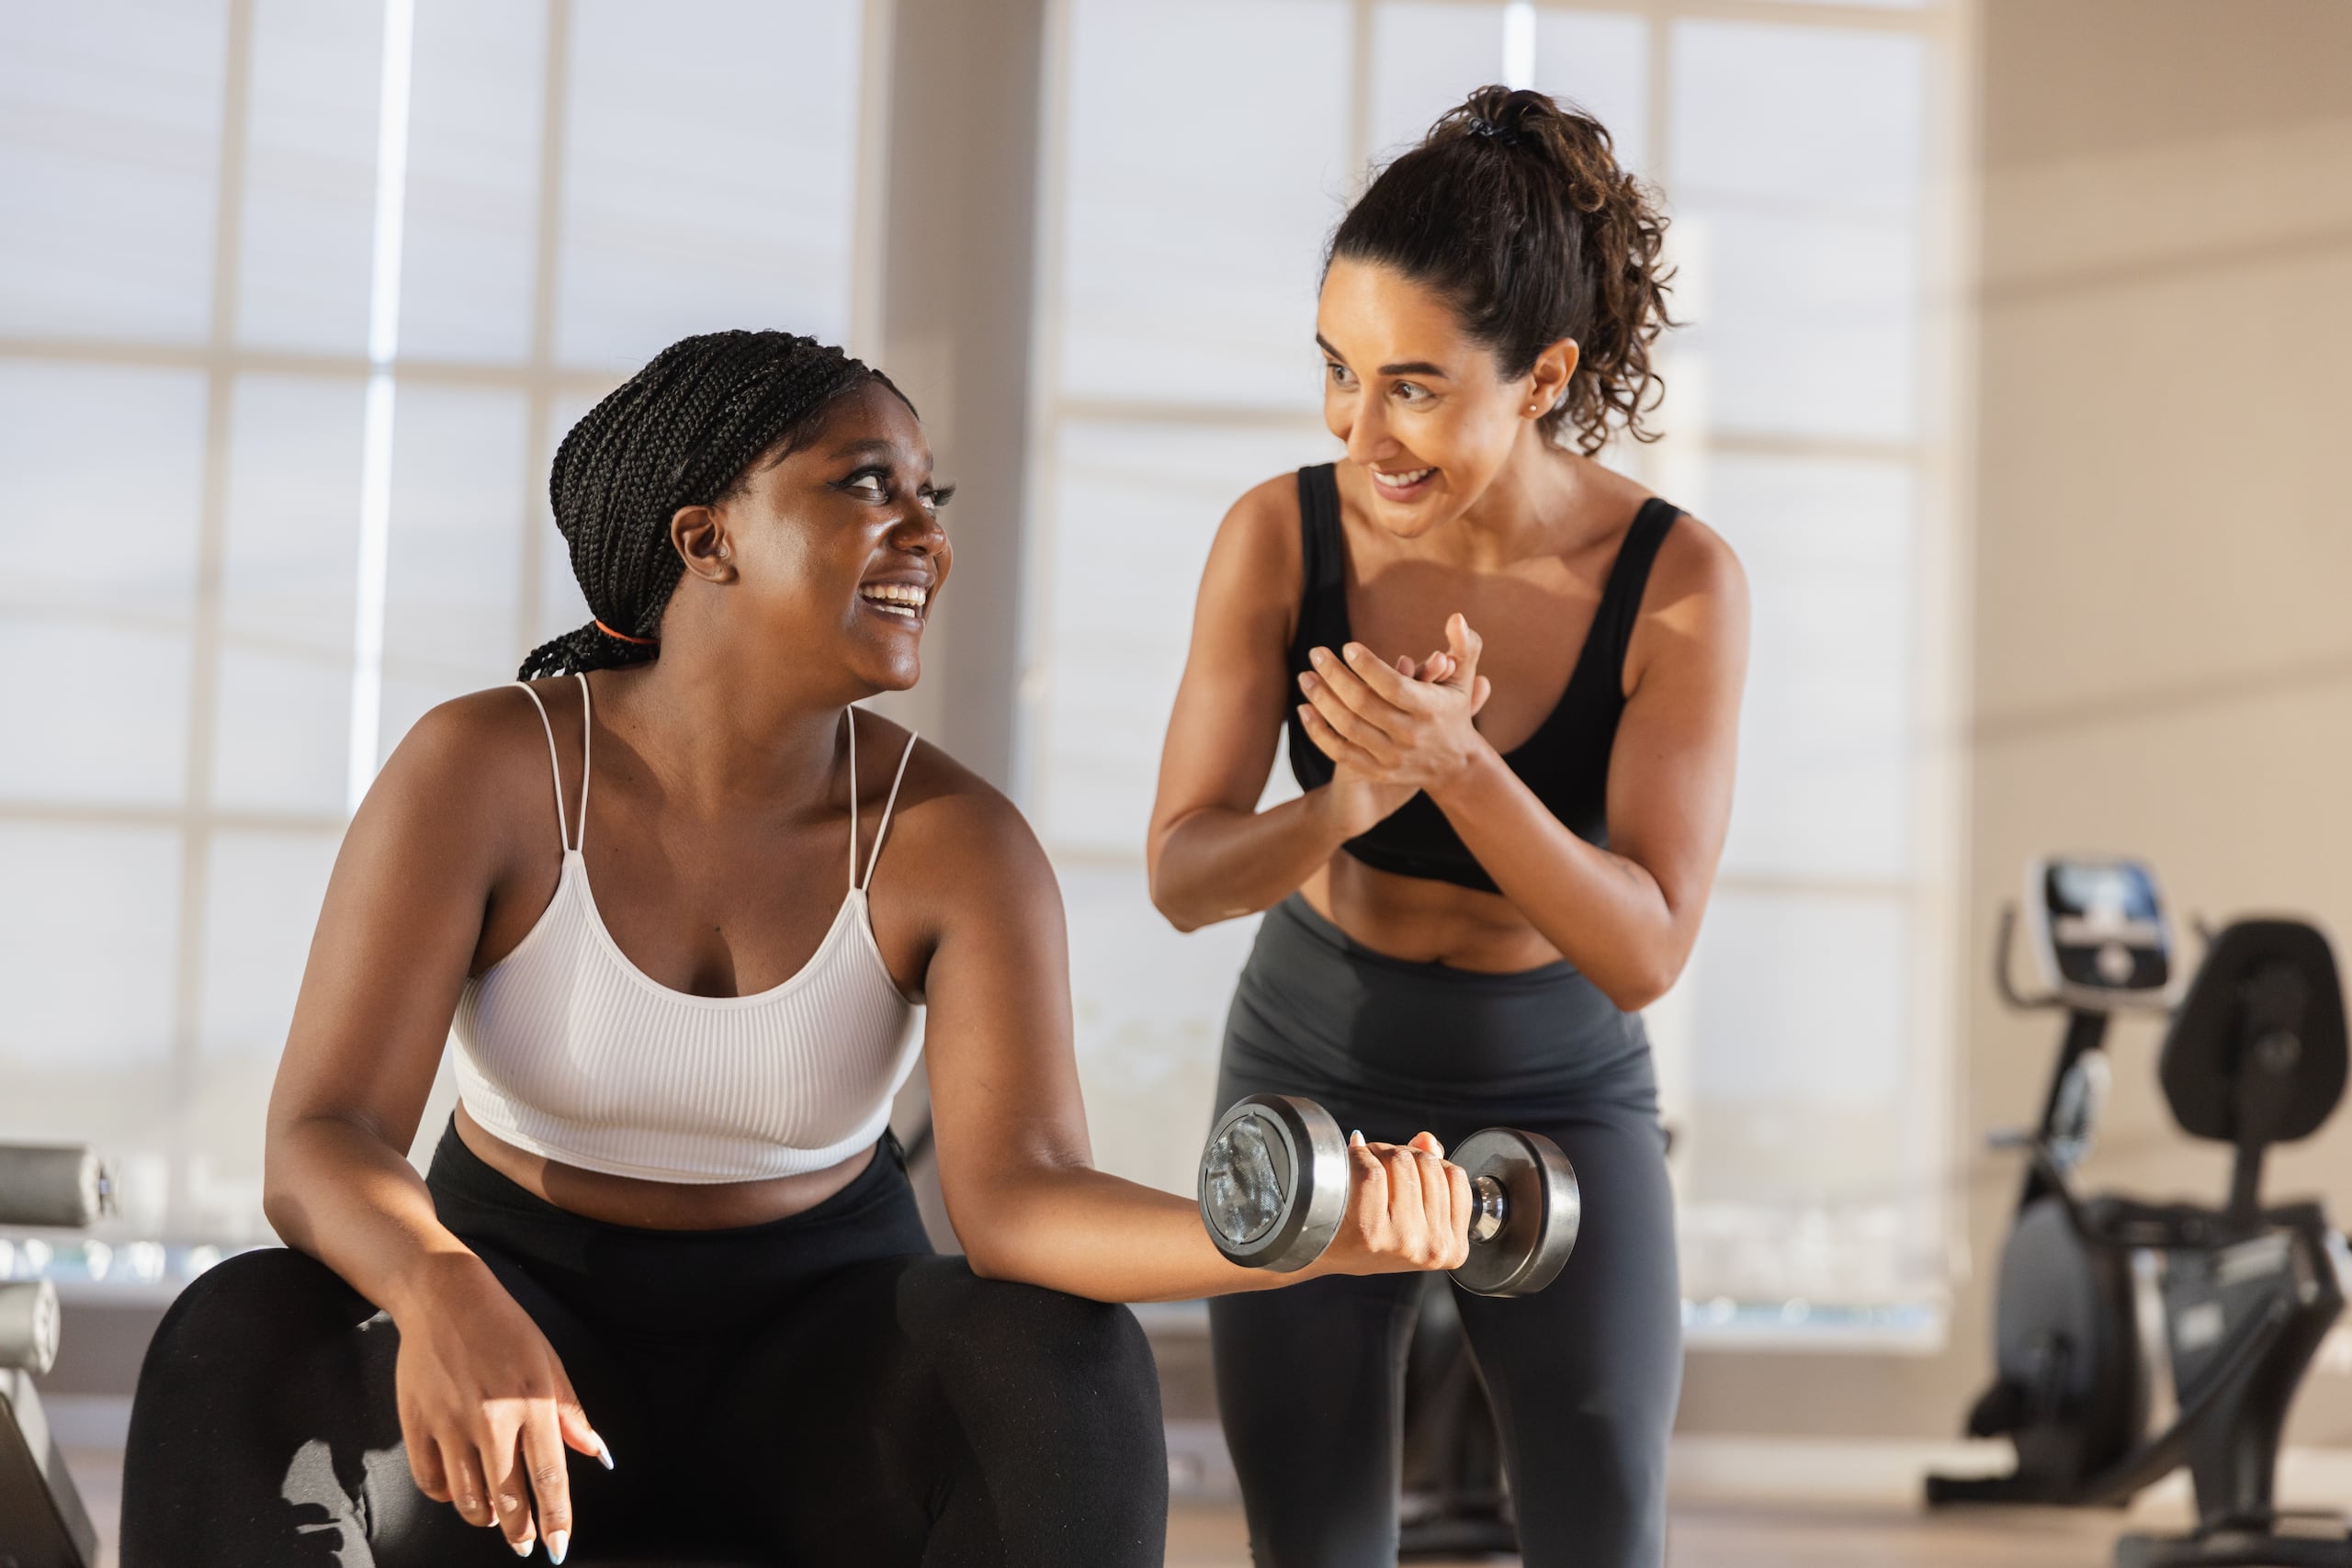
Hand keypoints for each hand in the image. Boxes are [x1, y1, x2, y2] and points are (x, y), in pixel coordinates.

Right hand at [393, 1253, 608, 1559]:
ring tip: (495, 1517)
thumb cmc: (505, 1328)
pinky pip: (431, 1482)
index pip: (550, 1478)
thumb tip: (598, 1454)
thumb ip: (572, 1414)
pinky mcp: (417, 1423)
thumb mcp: (550, 1362)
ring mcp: (451, 1424)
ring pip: (467, 1499)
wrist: (444, 1298)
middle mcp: (492, 1420)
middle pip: (508, 1499)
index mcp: (533, 1404)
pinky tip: (460, 1492)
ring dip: (485, 1518)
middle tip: (525, 1545)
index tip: (559, 1549)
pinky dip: (446, 1497)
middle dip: (520, 1532)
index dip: (556, 1520)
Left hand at [1298, 615, 1493, 831]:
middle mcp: (1410, 735)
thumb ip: (1464, 647)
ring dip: (1321, 700)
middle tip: (1316, 653)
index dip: (1367, 666)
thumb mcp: (1462, 680)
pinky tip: (1303, 709)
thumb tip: (1457, 617)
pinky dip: (1318, 732)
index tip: (1347, 647)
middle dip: (1335, 676)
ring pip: (1347, 727)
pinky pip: (1339, 752)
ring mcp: (1391, 757)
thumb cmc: (1452, 711)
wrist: (1454, 766)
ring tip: (1306, 677)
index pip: (1393, 686)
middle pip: (1363, 704)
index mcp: (1429, 709)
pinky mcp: (1376, 772)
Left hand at [1310, 1131, 1473, 1275]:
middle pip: (1428, 1164)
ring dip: (1379, 1152)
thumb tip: (1428, 1140)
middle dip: (1401, 1153)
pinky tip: (1349, 1170)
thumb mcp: (1411, 1212)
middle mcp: (1433, 1248)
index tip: (1406, 1171)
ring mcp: (1403, 1240)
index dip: (1428, 1161)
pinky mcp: (1371, 1230)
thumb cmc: (1367, 1230)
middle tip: (1379, 1166)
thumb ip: (1430, 1174)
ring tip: (1363, 1169)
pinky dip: (1358, 1159)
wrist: (1318, 1251)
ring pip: (1402, 1160)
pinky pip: (1373, 1170)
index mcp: (1452, 1248)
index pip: (1455, 1176)